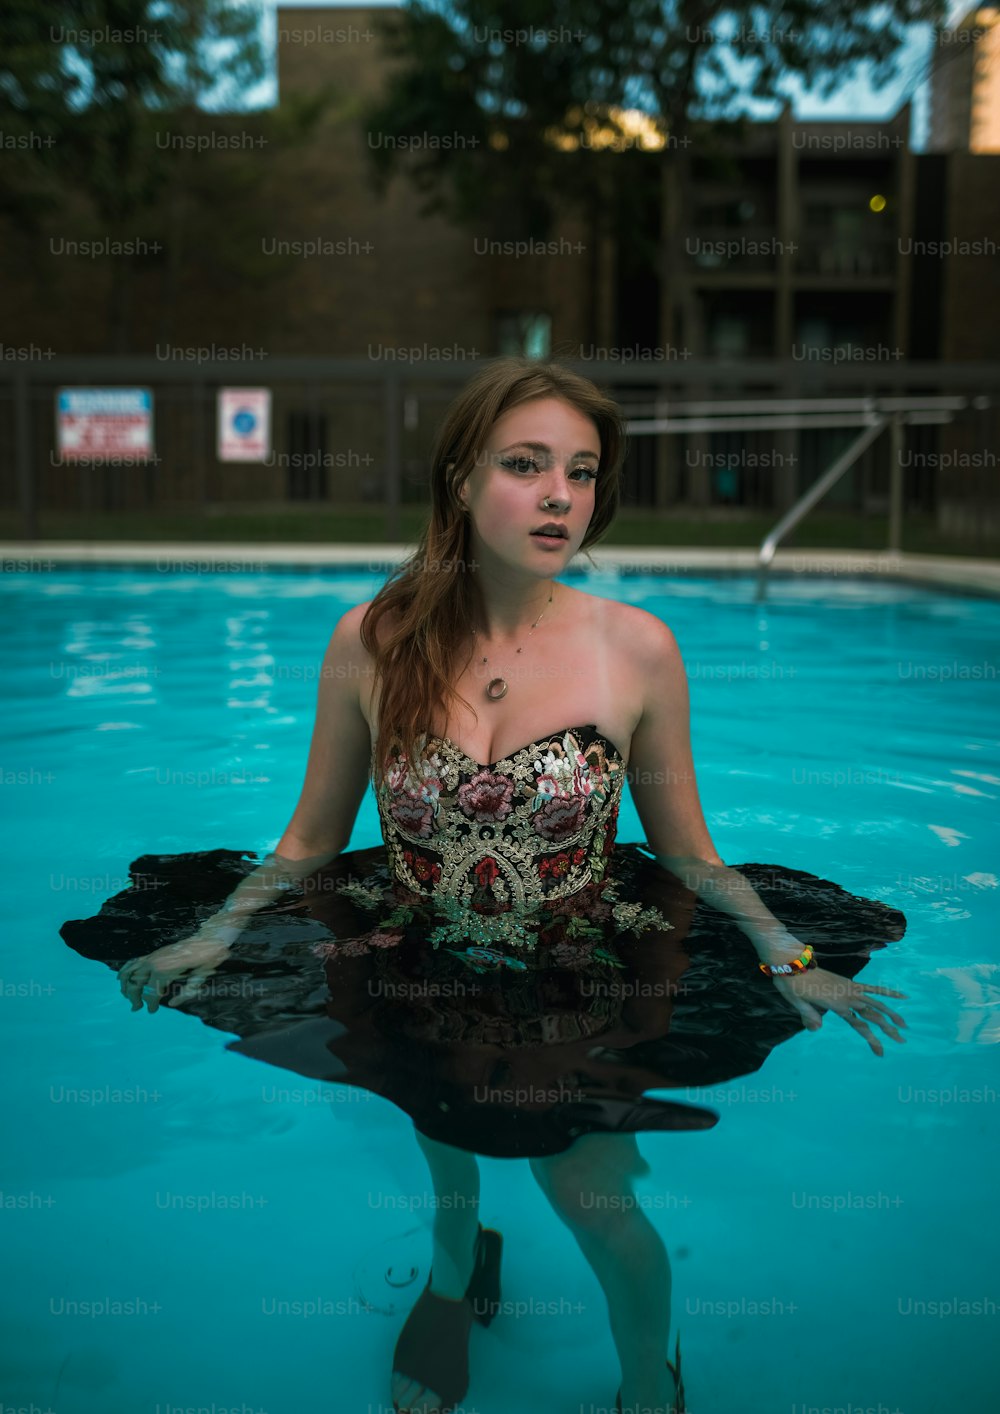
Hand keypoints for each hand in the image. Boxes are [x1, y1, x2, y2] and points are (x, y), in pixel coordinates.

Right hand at [118, 935, 231, 1012]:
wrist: (208, 938)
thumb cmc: (207, 958)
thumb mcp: (202, 976)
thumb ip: (187, 991)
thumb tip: (171, 1005)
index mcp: (167, 969)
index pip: (150, 991)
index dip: (150, 1003)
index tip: (152, 1011)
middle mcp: (155, 962)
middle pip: (135, 982)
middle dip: (134, 997)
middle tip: (137, 1008)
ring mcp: (153, 956)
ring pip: (130, 972)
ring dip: (126, 986)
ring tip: (128, 997)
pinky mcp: (153, 954)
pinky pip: (134, 961)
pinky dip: (125, 970)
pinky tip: (120, 978)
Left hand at [769, 966, 907, 1055]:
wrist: (793, 961)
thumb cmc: (792, 983)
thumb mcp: (796, 1002)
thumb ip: (808, 1015)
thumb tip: (816, 1030)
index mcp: (836, 1004)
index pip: (859, 1024)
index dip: (871, 1039)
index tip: (881, 1052)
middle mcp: (847, 996)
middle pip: (872, 1015)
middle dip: (887, 1029)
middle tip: (902, 1041)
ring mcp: (850, 988)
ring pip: (875, 1002)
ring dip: (891, 1013)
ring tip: (904, 1024)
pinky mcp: (849, 982)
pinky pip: (870, 987)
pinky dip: (885, 992)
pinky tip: (900, 995)